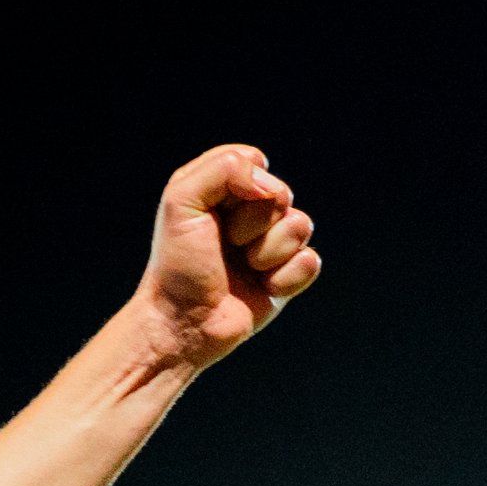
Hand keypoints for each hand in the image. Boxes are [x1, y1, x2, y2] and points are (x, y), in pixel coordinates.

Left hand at [132, 144, 320, 373]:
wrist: (182, 323)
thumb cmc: (177, 265)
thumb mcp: (181, 201)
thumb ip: (222, 168)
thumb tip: (271, 185)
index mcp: (220, 190)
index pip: (255, 161)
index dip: (243, 184)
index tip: (215, 210)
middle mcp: (247, 214)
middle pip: (281, 194)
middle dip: (253, 222)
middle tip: (225, 245)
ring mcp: (269, 245)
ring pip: (300, 225)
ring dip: (268, 251)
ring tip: (242, 269)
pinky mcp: (285, 276)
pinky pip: (309, 260)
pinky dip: (286, 278)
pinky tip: (263, 288)